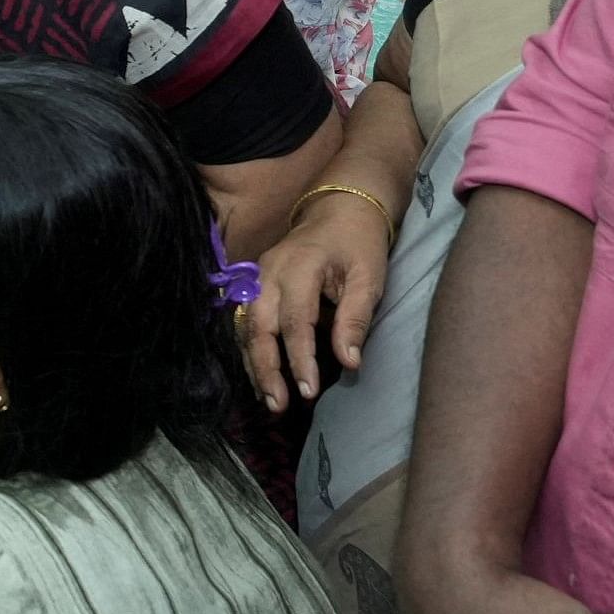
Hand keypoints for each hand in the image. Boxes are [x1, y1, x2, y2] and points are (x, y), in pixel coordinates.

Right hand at [243, 190, 394, 409]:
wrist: (339, 208)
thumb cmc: (359, 244)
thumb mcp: (369, 277)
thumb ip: (355, 318)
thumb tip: (349, 363)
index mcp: (301, 266)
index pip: (296, 321)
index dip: (300, 359)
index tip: (309, 392)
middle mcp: (269, 271)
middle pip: (258, 326)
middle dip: (266, 368)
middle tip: (279, 405)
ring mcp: (256, 276)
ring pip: (245, 326)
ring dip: (254, 364)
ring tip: (268, 399)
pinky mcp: (253, 283)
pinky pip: (244, 321)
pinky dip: (250, 350)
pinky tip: (260, 375)